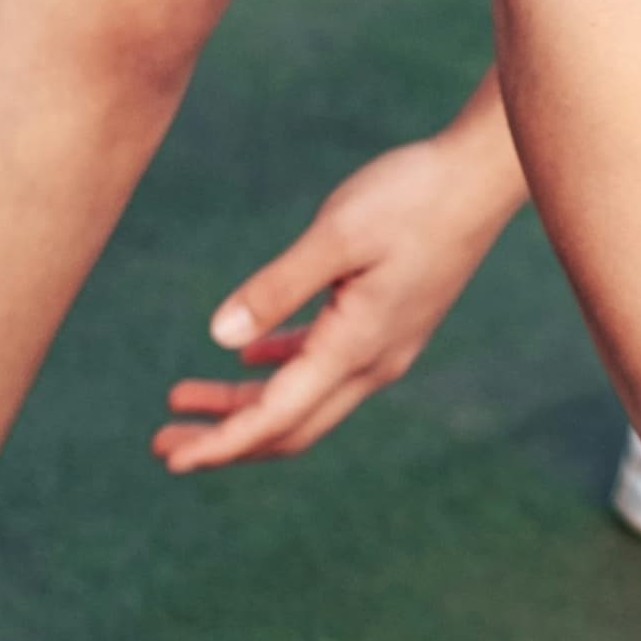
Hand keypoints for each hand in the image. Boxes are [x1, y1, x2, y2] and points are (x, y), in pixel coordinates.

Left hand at [155, 135, 517, 471]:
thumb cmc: (411, 198)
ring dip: (244, 407)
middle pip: (289, 426)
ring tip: (183, 400)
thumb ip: (277, 288)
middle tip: (161, 444)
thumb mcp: (335, 236)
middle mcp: (372, 363)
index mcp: (355, 347)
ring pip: (304, 400)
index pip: (277, 416)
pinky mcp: (384, 326)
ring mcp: (381, 349)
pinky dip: (278, 372)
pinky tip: (245, 360)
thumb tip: (220, 338)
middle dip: (225, 440)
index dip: (222, 442)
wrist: (479, 182)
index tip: (173, 458)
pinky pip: (322, 367)